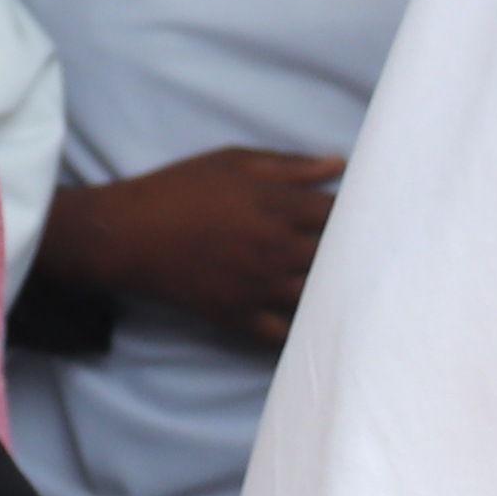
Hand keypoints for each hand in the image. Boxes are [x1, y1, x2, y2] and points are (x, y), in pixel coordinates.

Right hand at [29, 147, 339, 357]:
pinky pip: (286, 334)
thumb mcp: (234, 162)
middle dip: (354, 254)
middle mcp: (276, 249)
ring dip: (333, 291)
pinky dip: (303, 330)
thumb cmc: (181, 188)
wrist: (130, 234)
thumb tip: (338, 165)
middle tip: (365, 252)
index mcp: (278, 206)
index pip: (342, 214)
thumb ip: (291, 166)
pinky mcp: (241, 316)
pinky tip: (313, 321)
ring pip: (319, 297)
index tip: (366, 214)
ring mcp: (260, 286)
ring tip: (345, 286)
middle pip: (340, 258)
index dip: (360, 214)